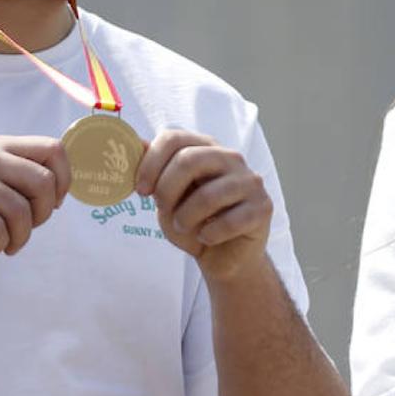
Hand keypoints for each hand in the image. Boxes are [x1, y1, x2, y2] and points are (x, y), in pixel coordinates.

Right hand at [0, 136, 70, 279]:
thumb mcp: (7, 192)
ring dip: (19, 237)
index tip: (54, 203)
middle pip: (43, 181)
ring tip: (6, 241)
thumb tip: (74, 177)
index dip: (65, 180)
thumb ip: (33, 180)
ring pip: (20, 211)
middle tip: (27, 228)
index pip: (53, 149)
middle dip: (43, 214)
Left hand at [136, 130, 271, 279]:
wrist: (223, 257)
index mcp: (204, 148)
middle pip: (189, 160)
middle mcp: (230, 157)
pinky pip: (229, 221)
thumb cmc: (192, 222)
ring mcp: (250, 181)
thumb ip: (152, 170)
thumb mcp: (165, 195)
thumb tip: (131, 143)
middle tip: (162, 210)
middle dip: (167, 190)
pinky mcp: (263, 207)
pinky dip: (210, 235)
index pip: (173, 137)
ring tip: (184, 227)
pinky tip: (207, 238)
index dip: (150, 163)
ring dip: (186, 218)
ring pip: (208, 195)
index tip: (141, 191)